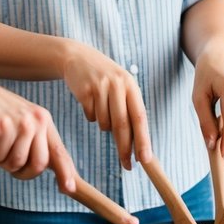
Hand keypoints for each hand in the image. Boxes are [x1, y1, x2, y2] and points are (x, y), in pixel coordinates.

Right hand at [0, 71, 75, 193]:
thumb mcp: (17, 122)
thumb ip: (32, 143)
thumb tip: (45, 167)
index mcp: (41, 118)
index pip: (57, 150)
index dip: (65, 172)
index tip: (69, 188)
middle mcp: (33, 119)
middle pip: (37, 165)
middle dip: (18, 168)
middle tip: (1, 153)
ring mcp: (15, 122)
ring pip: (11, 163)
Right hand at [61, 43, 151, 169]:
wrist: (77, 57)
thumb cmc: (104, 78)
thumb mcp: (121, 87)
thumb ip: (129, 110)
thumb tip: (137, 144)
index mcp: (131, 86)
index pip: (140, 117)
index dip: (143, 139)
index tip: (145, 159)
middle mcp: (118, 85)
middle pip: (122, 125)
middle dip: (125, 148)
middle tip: (127, 166)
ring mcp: (100, 87)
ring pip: (104, 123)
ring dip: (104, 125)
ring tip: (101, 108)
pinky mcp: (84, 90)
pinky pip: (90, 116)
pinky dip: (91, 115)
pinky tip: (89, 102)